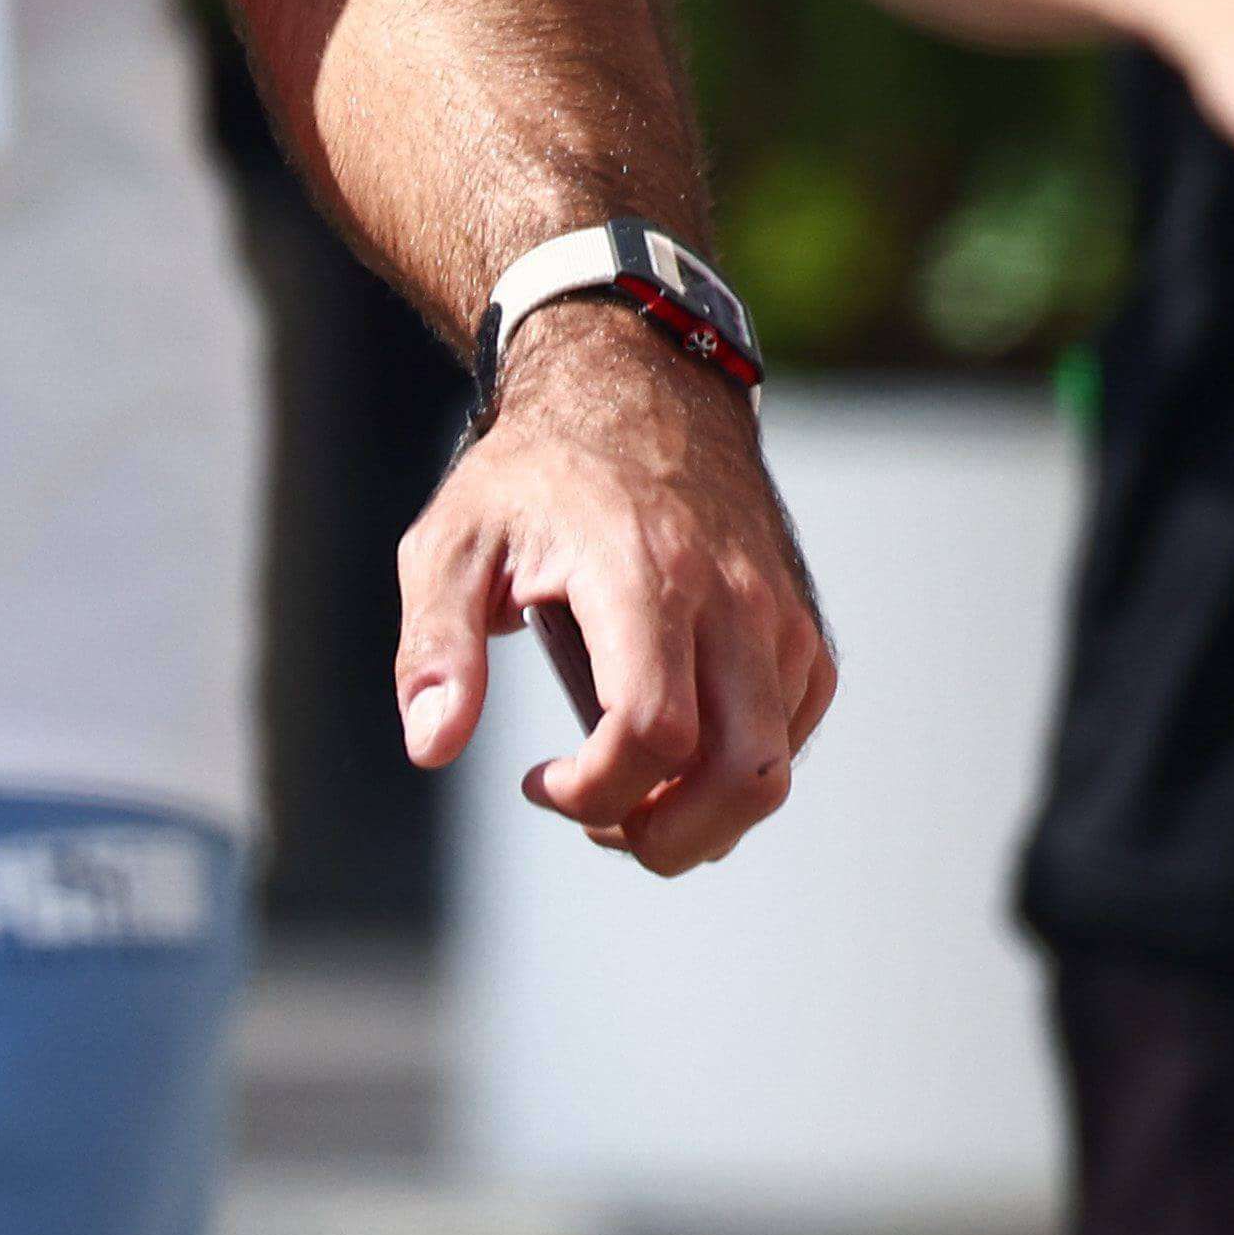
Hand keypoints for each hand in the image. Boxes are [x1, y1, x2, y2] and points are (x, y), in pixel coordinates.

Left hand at [398, 312, 835, 869]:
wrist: (636, 396)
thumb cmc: (530, 479)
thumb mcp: (451, 543)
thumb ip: (437, 646)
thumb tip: (431, 746)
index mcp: (643, 578)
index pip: (652, 730)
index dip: (596, 791)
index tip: (537, 782)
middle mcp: (732, 602)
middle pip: (744, 773)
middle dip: (669, 837)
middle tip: (597, 826)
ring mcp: (779, 619)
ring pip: (777, 767)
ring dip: (705, 817)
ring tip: (625, 797)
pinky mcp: (802, 631)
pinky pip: (790, 733)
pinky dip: (737, 771)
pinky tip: (670, 752)